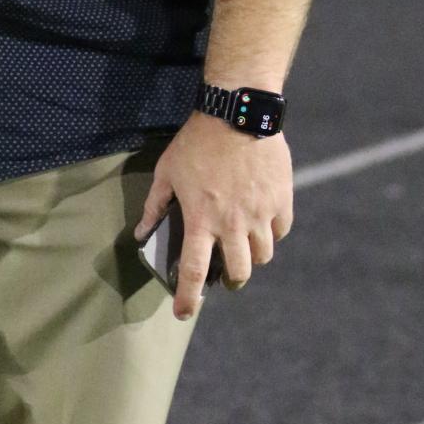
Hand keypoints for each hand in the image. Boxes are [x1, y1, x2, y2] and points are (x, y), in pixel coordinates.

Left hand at [134, 113, 293, 320]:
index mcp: (201, 220)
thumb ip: (155, 204)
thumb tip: (141, 233)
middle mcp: (233, 224)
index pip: (195, 273)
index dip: (188, 298)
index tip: (184, 312)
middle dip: (232, 280)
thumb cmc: (197, 141)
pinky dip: (272, 232)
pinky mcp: (281, 199)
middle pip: (239, 273)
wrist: (237, 111)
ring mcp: (260, 213)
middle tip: (227, 274)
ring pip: (263, 256)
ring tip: (244, 246)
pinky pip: (281, 230)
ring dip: (252, 257)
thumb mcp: (167, 170)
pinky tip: (263, 222)